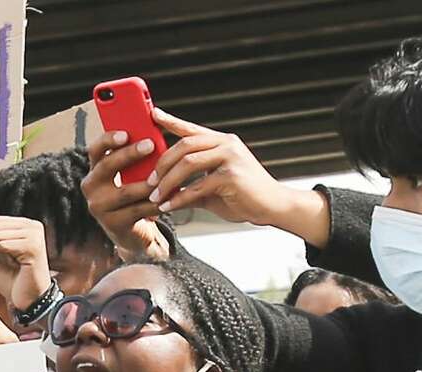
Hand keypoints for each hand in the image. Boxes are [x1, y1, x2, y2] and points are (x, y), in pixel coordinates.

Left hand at [0, 215, 51, 314]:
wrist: (27, 301)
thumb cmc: (16, 284)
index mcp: (25, 226)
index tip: (4, 256)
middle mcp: (33, 227)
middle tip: (10, 262)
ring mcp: (35, 236)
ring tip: (14, 264)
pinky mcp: (34, 247)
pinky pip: (4, 245)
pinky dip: (4, 256)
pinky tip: (16, 264)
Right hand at [83, 130, 172, 259]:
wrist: (134, 234)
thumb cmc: (135, 198)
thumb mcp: (131, 176)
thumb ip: (136, 158)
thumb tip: (154, 128)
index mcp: (95, 171)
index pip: (95, 150)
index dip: (108, 140)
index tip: (125, 133)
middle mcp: (91, 188)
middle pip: (107, 166)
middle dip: (129, 154)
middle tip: (150, 145)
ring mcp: (99, 208)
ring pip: (126, 191)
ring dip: (148, 182)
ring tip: (166, 175)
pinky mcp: (113, 225)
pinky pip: (137, 210)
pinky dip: (156, 203)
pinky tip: (170, 197)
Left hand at [146, 107, 318, 236]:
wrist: (272, 207)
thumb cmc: (243, 196)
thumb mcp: (212, 186)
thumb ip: (191, 183)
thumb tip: (166, 190)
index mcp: (222, 142)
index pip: (192, 129)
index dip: (171, 121)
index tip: (153, 115)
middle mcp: (226, 144)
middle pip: (185, 145)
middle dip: (162, 164)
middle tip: (149, 181)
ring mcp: (231, 157)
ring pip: (188, 163)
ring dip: (167, 181)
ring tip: (156, 196)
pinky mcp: (232, 176)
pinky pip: (197, 186)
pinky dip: (180, 198)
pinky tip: (169, 206)